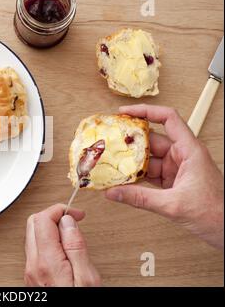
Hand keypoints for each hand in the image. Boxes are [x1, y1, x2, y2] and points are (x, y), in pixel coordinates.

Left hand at [24, 204, 100, 286]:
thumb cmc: (80, 304)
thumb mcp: (87, 278)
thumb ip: (76, 247)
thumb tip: (68, 222)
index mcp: (46, 262)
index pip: (42, 219)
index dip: (60, 210)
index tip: (75, 213)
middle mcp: (33, 265)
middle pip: (33, 223)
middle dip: (53, 215)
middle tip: (72, 220)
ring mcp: (30, 271)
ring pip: (33, 235)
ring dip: (50, 228)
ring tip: (71, 235)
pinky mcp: (32, 276)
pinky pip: (35, 249)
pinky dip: (48, 241)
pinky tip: (63, 248)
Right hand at [105, 104, 223, 248]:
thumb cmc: (216, 212)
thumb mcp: (173, 205)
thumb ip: (140, 198)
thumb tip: (115, 192)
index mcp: (189, 151)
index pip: (168, 119)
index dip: (146, 112)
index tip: (125, 113)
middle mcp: (182, 156)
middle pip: (152, 140)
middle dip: (130, 141)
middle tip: (110, 142)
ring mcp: (176, 169)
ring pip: (148, 159)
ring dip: (130, 162)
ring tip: (111, 163)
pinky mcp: (172, 182)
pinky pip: (149, 174)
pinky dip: (136, 176)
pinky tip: (122, 179)